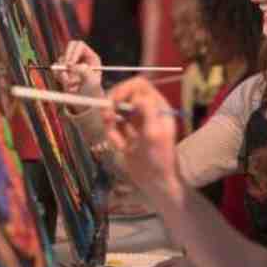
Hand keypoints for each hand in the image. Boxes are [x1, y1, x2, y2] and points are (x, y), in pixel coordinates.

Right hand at [54, 40, 102, 102]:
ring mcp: (72, 63)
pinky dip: (58, 76)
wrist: (84, 103)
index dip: (73, 52)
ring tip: (71, 84)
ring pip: (61, 59)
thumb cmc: (92, 92)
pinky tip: (66, 85)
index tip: (69, 64)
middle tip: (63, 69)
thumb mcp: (91, 82)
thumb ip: (84, 72)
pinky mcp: (63, 70)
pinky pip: (56, 68)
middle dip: (65, 57)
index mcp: (91, 57)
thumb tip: (71, 65)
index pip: (80, 45)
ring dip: (63, 71)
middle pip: (69, 46)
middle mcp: (81, 58)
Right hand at [101, 77, 178, 195]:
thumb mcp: (155, 134)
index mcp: (157, 105)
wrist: (155, 181)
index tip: (114, 102)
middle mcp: (145, 109)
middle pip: (123, 94)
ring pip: (114, 110)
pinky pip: (112, 126)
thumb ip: (148, 111)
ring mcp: (134, 120)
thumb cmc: (159, 158)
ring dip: (111, 125)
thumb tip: (138, 97)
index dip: (125, 88)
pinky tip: (121, 148)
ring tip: (118, 143)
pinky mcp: (125, 131)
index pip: (139, 84)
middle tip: (107, 120)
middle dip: (112, 106)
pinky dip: (112, 135)